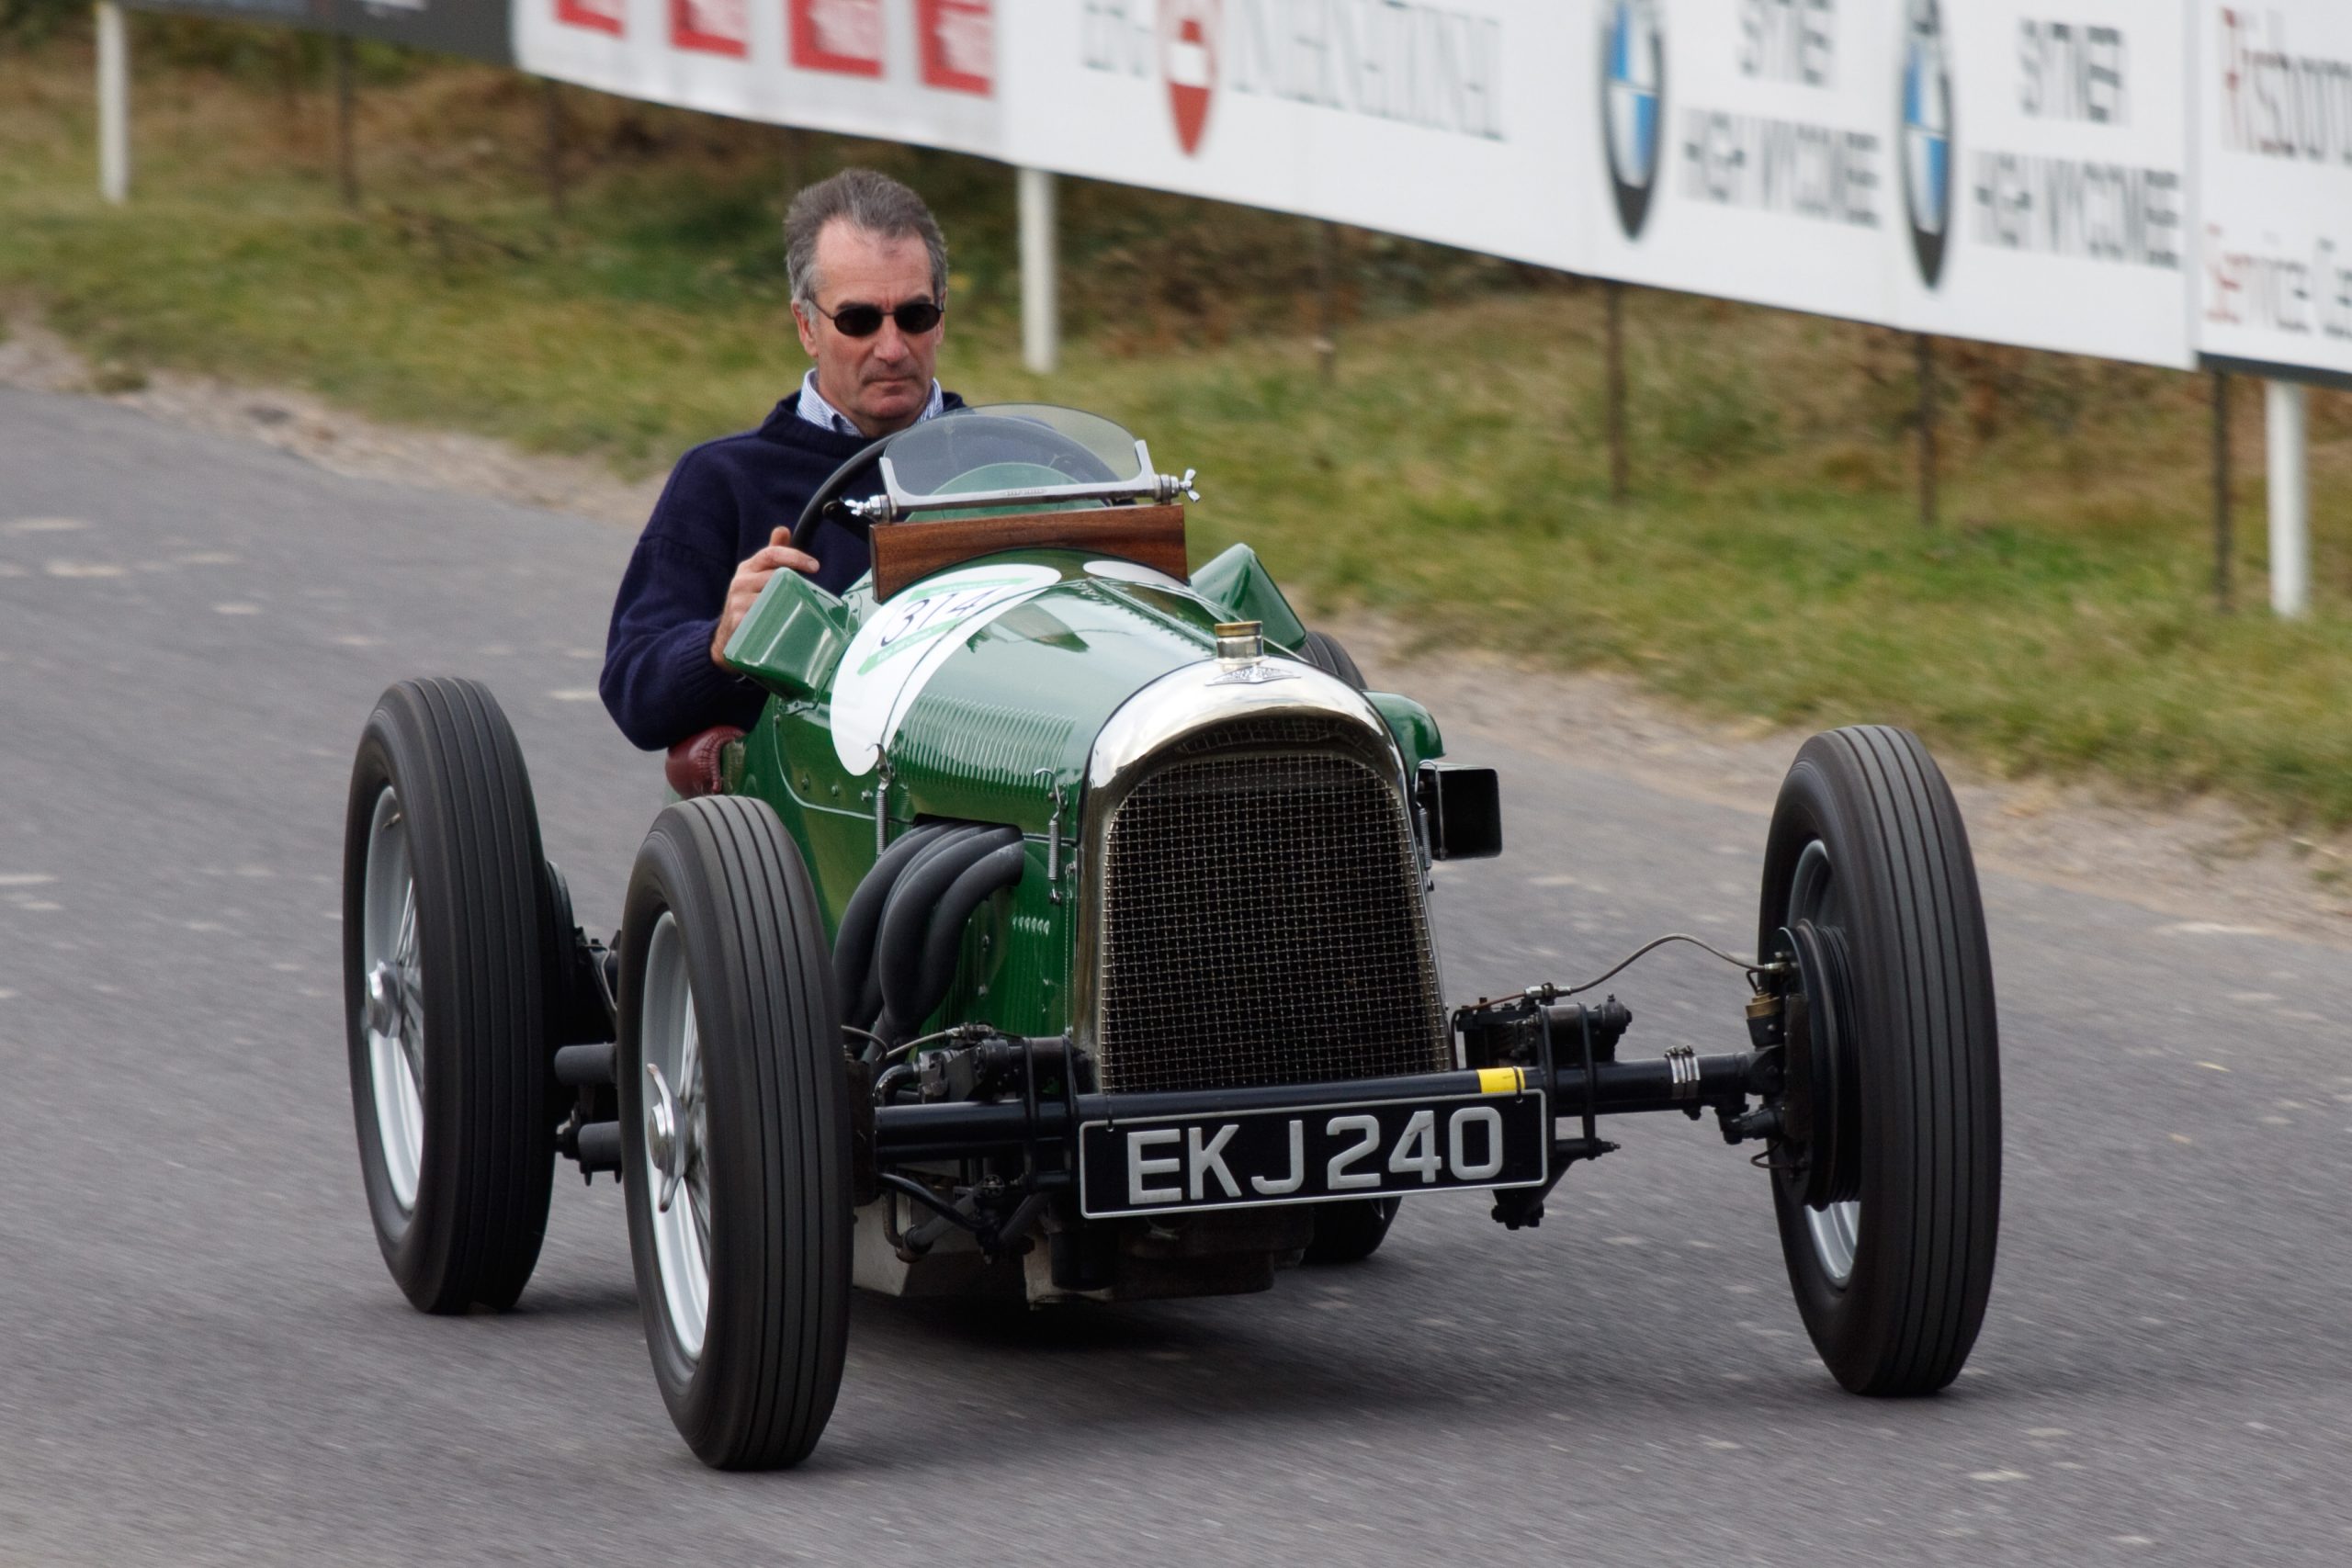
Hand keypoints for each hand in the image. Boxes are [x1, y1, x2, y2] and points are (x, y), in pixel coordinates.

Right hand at [710, 526, 820, 667]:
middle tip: (814, 592)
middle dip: (797, 583)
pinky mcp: (739, 622)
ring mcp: (738, 602)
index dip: (794, 556)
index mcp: (748, 567)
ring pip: (771, 597)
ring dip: (791, 601)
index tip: (815, 566)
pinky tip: (791, 623)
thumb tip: (783, 530)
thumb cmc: (749, 600)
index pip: (771, 554)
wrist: (726, 635)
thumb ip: (772, 554)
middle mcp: (741, 582)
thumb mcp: (757, 575)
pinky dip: (779, 620)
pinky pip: (764, 619)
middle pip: (774, 577)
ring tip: (805, 607)